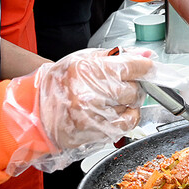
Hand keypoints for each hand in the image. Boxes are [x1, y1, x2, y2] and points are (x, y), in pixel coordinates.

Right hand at [2, 49, 152, 173]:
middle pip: (134, 89)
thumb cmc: (58, 84)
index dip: (146, 67)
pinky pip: (128, 124)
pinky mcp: (97, 133)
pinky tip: (116, 112)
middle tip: (121, 85)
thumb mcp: (83, 60)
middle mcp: (91, 93)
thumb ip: (116, 57)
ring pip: (132, 107)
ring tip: (110, 99)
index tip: (152, 68)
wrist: (36, 112)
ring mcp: (94, 115)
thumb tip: (144, 55)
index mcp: (88, 70)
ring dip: (128, 103)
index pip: (131, 67)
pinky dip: (128, 117)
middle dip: (133, 87)